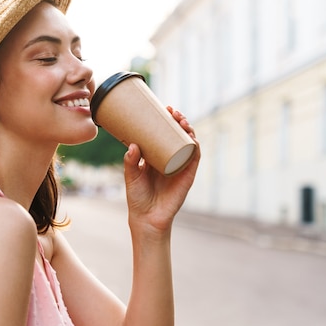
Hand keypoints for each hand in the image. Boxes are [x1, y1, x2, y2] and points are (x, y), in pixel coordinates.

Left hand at [123, 107, 200, 237]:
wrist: (147, 217)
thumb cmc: (137, 197)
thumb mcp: (131, 175)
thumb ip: (130, 161)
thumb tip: (133, 145)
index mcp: (156, 156)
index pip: (163, 134)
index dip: (166, 120)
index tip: (163, 108)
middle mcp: (170, 158)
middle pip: (178, 135)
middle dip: (178, 120)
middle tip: (172, 111)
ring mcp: (180, 165)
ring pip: (188, 142)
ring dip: (188, 129)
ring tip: (181, 120)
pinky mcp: (187, 175)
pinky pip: (194, 157)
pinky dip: (195, 145)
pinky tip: (191, 136)